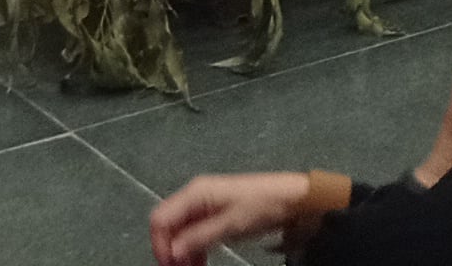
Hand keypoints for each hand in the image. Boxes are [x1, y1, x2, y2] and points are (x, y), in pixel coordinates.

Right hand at [150, 173, 314, 263]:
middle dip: (171, 250)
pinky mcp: (214, 213)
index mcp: (195, 193)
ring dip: (182, 252)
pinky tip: (201, 261)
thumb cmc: (260, 207)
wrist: (291, 200)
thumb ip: (198, 238)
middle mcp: (195, 196)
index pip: (161, 218)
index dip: (160, 244)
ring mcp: (204, 204)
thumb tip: (173, 252)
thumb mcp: (229, 225)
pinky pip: (194, 232)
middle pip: (168, 225)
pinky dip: (194, 248)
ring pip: (180, 231)